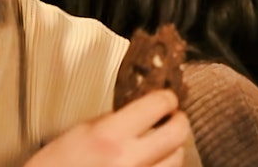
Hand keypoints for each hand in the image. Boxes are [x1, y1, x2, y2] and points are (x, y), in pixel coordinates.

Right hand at [23, 89, 188, 166]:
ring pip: (177, 159)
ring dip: (173, 148)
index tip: (167, 97)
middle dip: (179, 121)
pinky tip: (152, 163)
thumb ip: (110, 121)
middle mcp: (128, 160)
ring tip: (163, 143)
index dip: (167, 97)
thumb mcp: (77, 133)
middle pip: (177, 133)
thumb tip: (136, 113)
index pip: (157, 105)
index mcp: (110, 136)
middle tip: (174, 117)